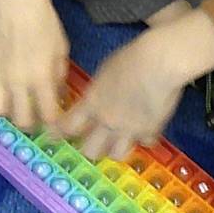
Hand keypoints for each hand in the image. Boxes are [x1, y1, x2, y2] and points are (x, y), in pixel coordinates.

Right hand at [0, 0, 68, 131]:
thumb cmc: (44, 19)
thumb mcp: (61, 47)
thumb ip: (58, 74)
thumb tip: (55, 90)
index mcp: (41, 79)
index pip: (49, 116)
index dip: (53, 122)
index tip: (53, 119)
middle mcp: (17, 83)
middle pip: (21, 120)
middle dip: (30, 121)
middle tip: (32, 113)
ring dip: (6, 107)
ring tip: (10, 98)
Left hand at [56, 6, 213, 161]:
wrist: (158, 62)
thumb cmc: (130, 57)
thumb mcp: (105, 71)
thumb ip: (98, 90)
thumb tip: (96, 98)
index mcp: (92, 102)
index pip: (68, 126)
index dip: (59, 133)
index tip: (55, 136)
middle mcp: (107, 120)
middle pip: (90, 150)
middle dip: (90, 148)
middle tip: (93, 142)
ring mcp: (129, 129)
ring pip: (116, 155)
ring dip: (116, 149)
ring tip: (119, 142)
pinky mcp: (151, 131)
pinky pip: (145, 143)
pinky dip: (144, 139)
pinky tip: (146, 132)